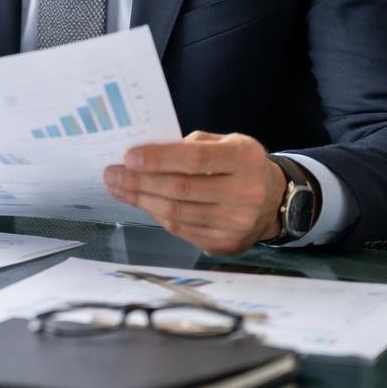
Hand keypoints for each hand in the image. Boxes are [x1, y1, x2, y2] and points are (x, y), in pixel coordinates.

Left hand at [104, 131, 287, 256]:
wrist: (274, 201)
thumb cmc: (240, 165)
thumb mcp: (226, 143)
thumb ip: (191, 145)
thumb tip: (146, 154)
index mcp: (245, 160)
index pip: (195, 160)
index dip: (159, 159)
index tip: (129, 157)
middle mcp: (245, 194)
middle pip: (181, 190)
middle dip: (139, 182)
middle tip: (112, 174)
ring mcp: (236, 224)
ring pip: (176, 213)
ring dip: (140, 200)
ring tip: (118, 188)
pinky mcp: (225, 244)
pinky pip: (180, 230)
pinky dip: (156, 215)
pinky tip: (141, 202)